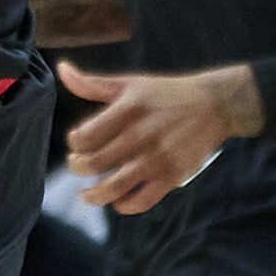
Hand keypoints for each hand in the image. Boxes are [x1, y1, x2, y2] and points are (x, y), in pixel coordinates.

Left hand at [55, 60, 254, 213]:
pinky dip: (123, 205)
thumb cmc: (165, 94)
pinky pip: (141, 201)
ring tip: (86, 193)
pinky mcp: (172, 176)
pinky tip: (116, 200)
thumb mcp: (130, 83)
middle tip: (77, 165)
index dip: (74, 142)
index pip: (85, 136)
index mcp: (128, 109)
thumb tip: (61, 69)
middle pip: (94, 163)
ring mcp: (157, 158)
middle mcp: (142, 135)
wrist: (214, 105)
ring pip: (114, 187)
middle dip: (77, 167)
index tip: (77, 142)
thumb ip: (92, 83)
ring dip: (93, 195)